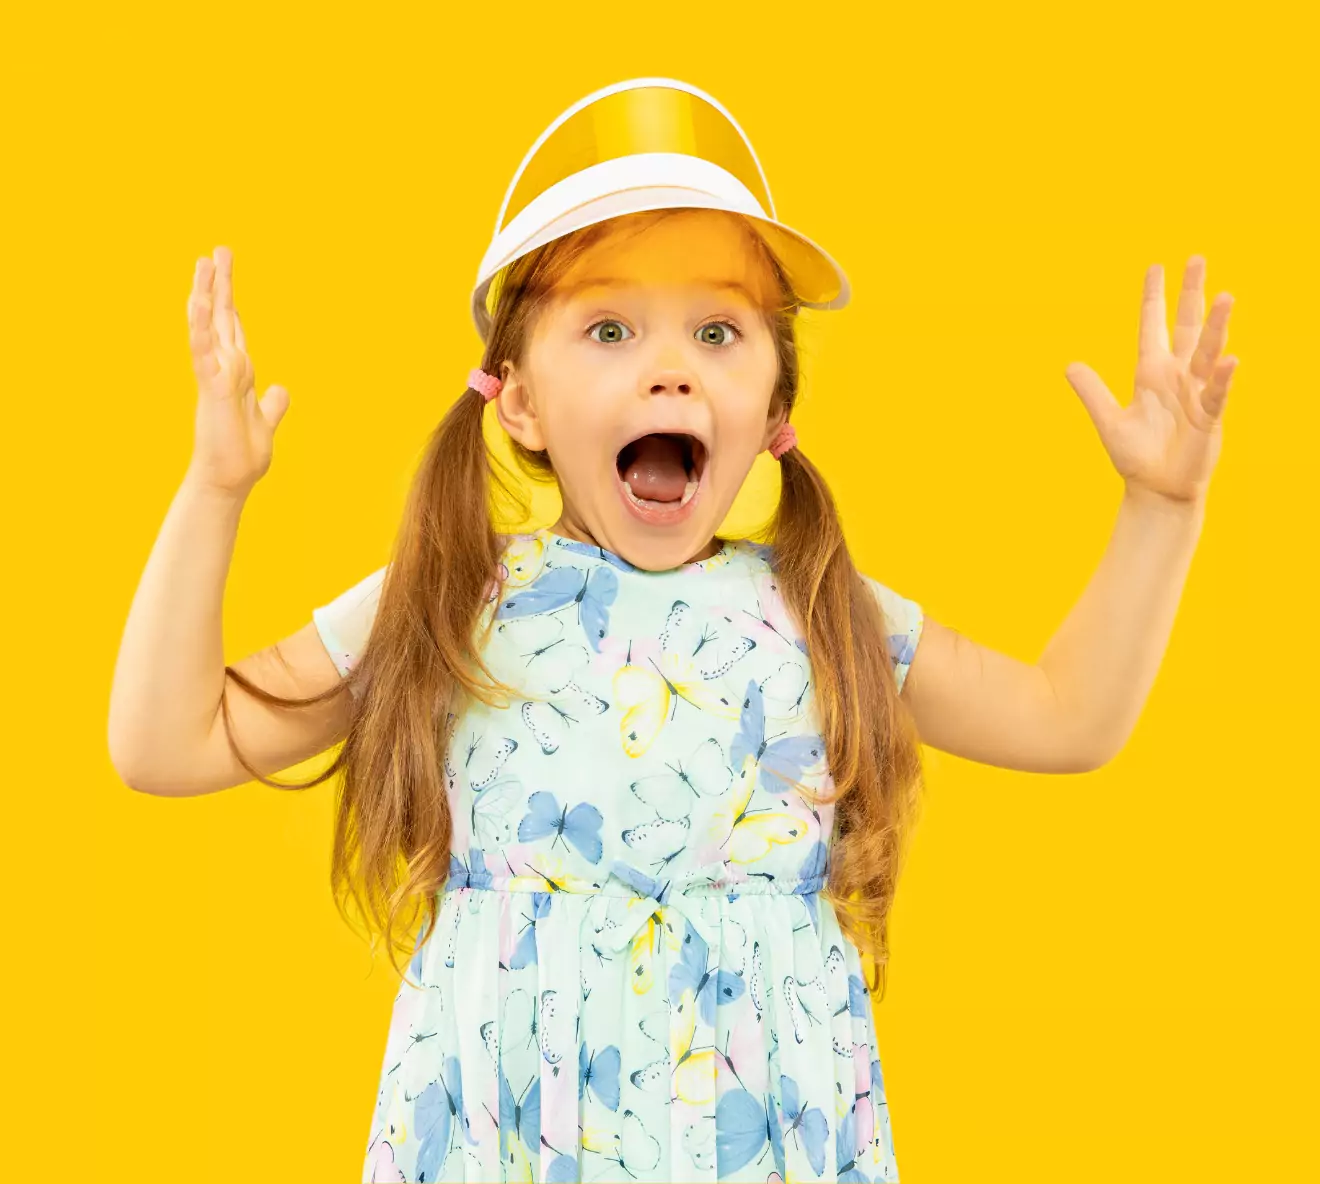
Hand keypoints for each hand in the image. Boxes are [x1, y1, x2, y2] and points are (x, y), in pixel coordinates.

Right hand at [185, 246, 289, 497]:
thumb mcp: (265, 420)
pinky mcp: (211, 388)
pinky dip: (201, 326)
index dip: (231, 299)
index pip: (233, 327)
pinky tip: (199, 302)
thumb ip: (272, 404)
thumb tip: (281, 391)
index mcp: (237, 371)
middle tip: (217, 250)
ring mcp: (214, 375)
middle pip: (221, 317)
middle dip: (219, 284)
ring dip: (205, 294)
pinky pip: (203, 351)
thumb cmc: (242, 453)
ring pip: (207, 326)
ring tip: (203, 263)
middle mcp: (223, 367)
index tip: (226, 273)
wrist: (230, 479)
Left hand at [1065, 256, 1236, 505]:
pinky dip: (1223, 377)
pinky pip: (1218, 392)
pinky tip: (1230, 358)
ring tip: (1225, 296)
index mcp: (1151, 374)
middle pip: (1187, 327)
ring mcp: (1196, 393)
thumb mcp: (1109, 420)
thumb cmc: (1136, 457)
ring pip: (1208, 352)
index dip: (1155, 298)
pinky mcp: (1209, 416)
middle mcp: (1177, 376)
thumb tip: (1070, 364)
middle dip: (1191, 294)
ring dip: (1216, 326)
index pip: (1153, 327)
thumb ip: (1092, 393)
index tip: (1157, 267)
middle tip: (1197, 258)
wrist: (1156, 489)